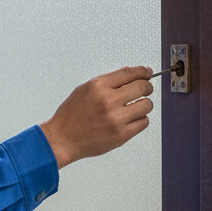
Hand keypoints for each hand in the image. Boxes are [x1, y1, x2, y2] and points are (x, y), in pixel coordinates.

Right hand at [40, 66, 154, 168]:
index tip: (148, 72)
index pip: (129, 73)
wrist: (63, 139)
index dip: (143, 71)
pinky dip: (140, 119)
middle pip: (143, 87)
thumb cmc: (73, 114)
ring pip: (147, 105)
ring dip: (144, 104)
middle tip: (146, 89)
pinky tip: (130, 119)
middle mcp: (107, 101)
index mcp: (98, 86)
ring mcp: (115, 119)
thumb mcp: (85, 89)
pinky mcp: (121, 135)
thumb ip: (108, 81)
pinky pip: (144, 122)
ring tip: (135, 107)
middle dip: (147, 87)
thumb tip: (134, 74)